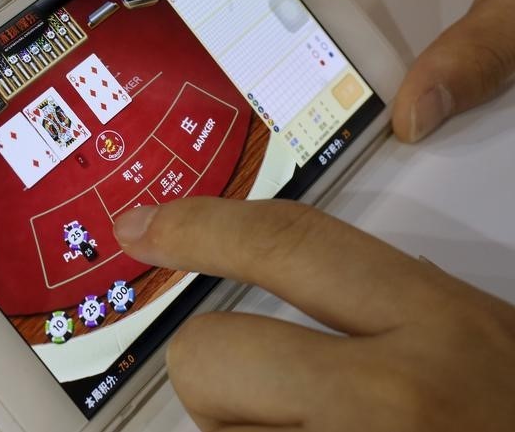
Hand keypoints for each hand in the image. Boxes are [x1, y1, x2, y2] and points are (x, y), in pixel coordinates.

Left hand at [113, 198, 514, 430]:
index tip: (144, 227)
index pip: (285, 243)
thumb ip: (391, 305)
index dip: (199, 227)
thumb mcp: (481, 343)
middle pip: (208, 355)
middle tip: (266, 397)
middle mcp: (390, 396)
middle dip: (214, 376)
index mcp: (434, 322)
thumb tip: (289, 278)